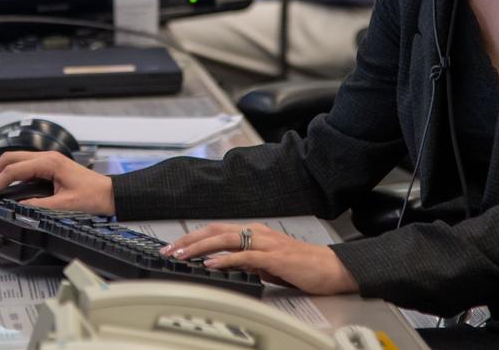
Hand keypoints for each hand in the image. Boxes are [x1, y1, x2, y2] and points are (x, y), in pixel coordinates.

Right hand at [0, 151, 114, 214]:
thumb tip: (18, 208)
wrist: (110, 194)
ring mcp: (47, 161)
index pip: (13, 169)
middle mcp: (46, 157)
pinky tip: (2, 184)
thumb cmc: (94, 196)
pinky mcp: (49, 167)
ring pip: (14, 160)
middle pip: (9, 159)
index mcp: (49, 162)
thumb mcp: (64, 206)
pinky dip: (8, 174)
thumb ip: (39, 206)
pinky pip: (22, 166)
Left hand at [160, 222, 357, 295]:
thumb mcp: (266, 263)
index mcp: (253, 232)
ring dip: (200, 247)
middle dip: (189, 240)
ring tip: (182, 255)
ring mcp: (265, 243)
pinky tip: (212, 263)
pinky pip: (245, 255)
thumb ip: (246, 261)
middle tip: (169, 249)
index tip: (174, 246)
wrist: (330, 268)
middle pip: (215, 230)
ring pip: (226, 239)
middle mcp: (257, 232)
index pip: (216, 231)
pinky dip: (225, 258)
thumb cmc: (302, 266)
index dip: (192, 237)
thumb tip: (224, 266)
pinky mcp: (274, 257)